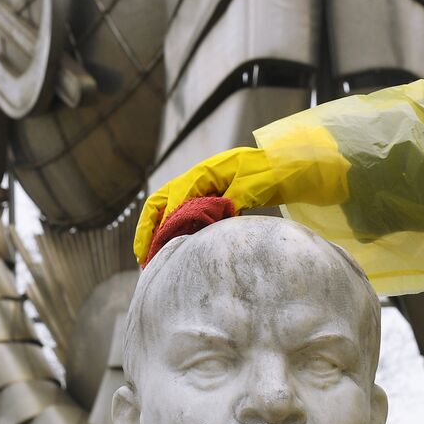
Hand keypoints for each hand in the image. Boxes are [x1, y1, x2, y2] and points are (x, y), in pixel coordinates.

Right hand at [133, 147, 280, 263]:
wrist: (281, 166)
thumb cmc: (267, 172)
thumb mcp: (251, 186)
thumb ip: (232, 201)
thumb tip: (213, 222)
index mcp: (203, 172)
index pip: (175, 197)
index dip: (165, 222)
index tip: (162, 244)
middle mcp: (196, 179)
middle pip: (159, 202)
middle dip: (146, 228)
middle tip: (142, 256)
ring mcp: (199, 189)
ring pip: (166, 209)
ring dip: (154, 231)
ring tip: (149, 257)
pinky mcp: (206, 199)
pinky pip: (180, 215)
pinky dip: (170, 231)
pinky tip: (170, 249)